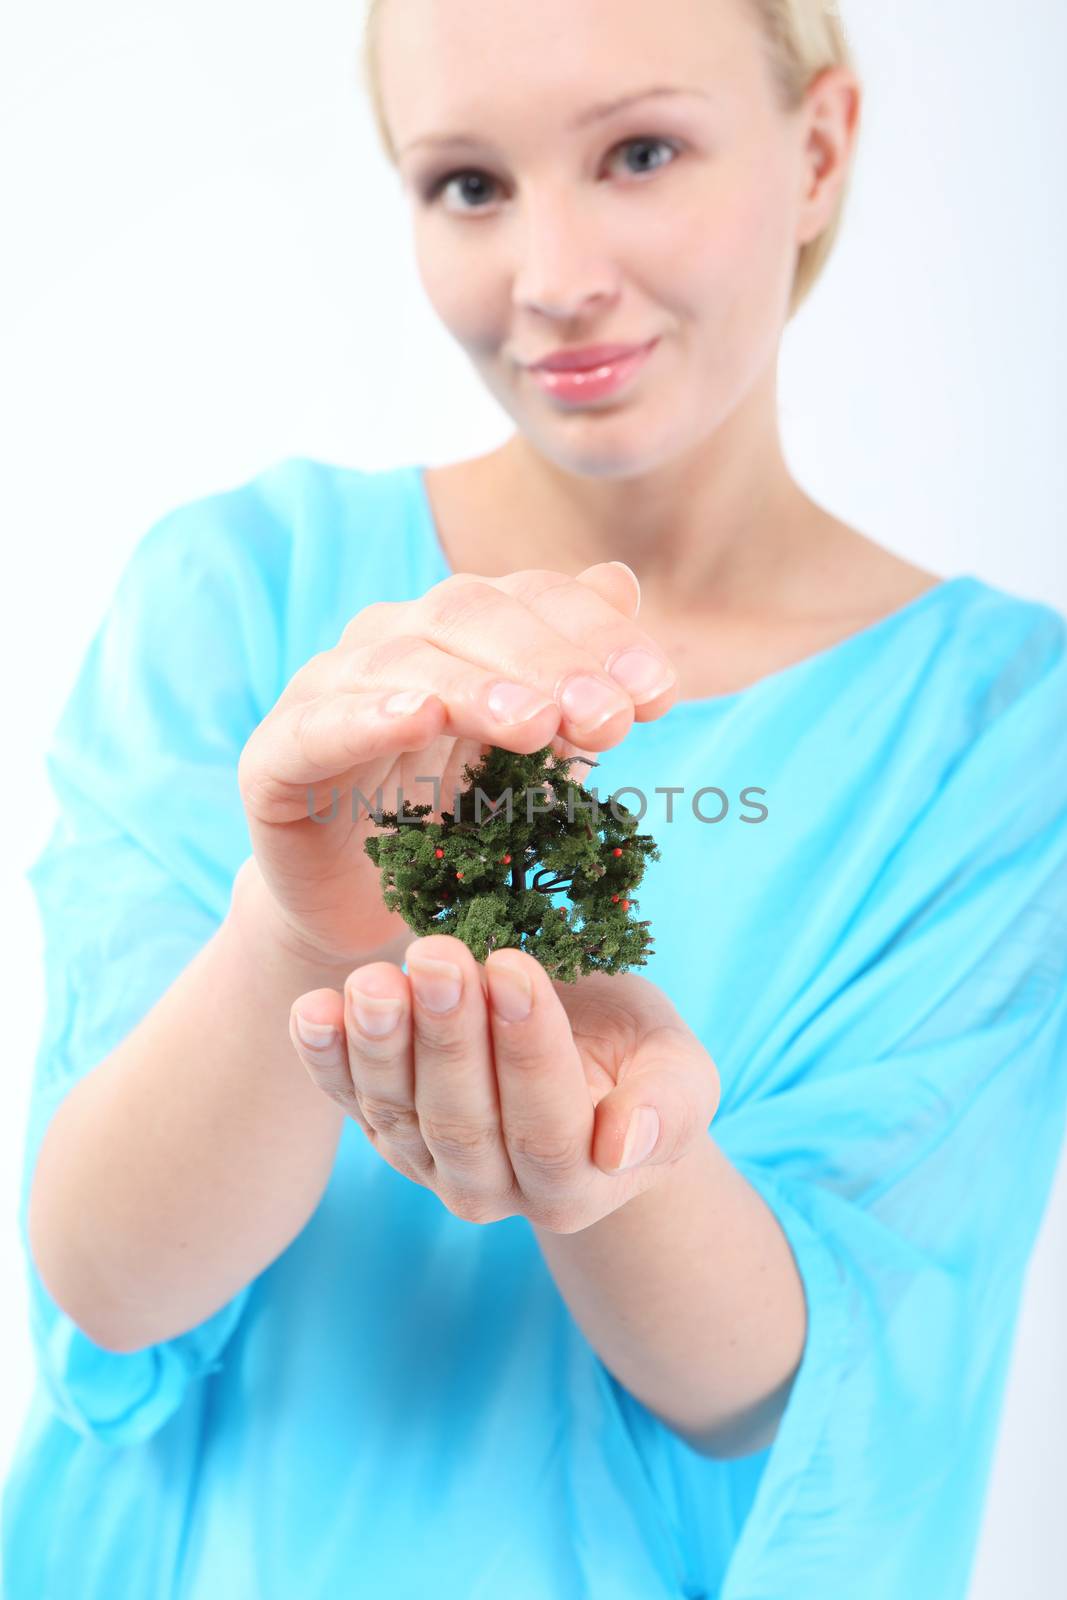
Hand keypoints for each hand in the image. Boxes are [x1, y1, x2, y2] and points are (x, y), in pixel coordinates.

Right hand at [236, 561, 677, 968]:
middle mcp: (388, 642)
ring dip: (473, 686)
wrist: (364, 912)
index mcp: (455, 629)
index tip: (660, 693)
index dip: (596, 634)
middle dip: (548, 661)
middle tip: (610, 717)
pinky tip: (420, 722)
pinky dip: (368, 717)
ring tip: (534, 724)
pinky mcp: (275, 759)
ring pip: (399, 661)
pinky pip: (318, 727)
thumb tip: (619, 581)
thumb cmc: (457, 825)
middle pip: (466, 612)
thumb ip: (573, 676)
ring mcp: (324, 693)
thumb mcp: (533, 756)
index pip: (529, 598)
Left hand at [287, 934, 720, 1232]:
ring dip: (379, 1043)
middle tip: (439, 957)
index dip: (527, 1049)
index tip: (513, 968)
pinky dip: (324, 1057)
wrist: (585, 1069)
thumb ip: (666, 1109)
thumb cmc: (638, 1061)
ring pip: (398, 1110)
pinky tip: (311, 1011)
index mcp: (573, 1185)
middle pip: (462, 1118)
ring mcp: (428, 1164)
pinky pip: (346, 1098)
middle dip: (447, 1035)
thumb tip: (622, 1144)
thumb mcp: (678, 1073)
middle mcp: (492, 1190)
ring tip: (374, 979)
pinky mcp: (382, 1128)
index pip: (546, 1124)